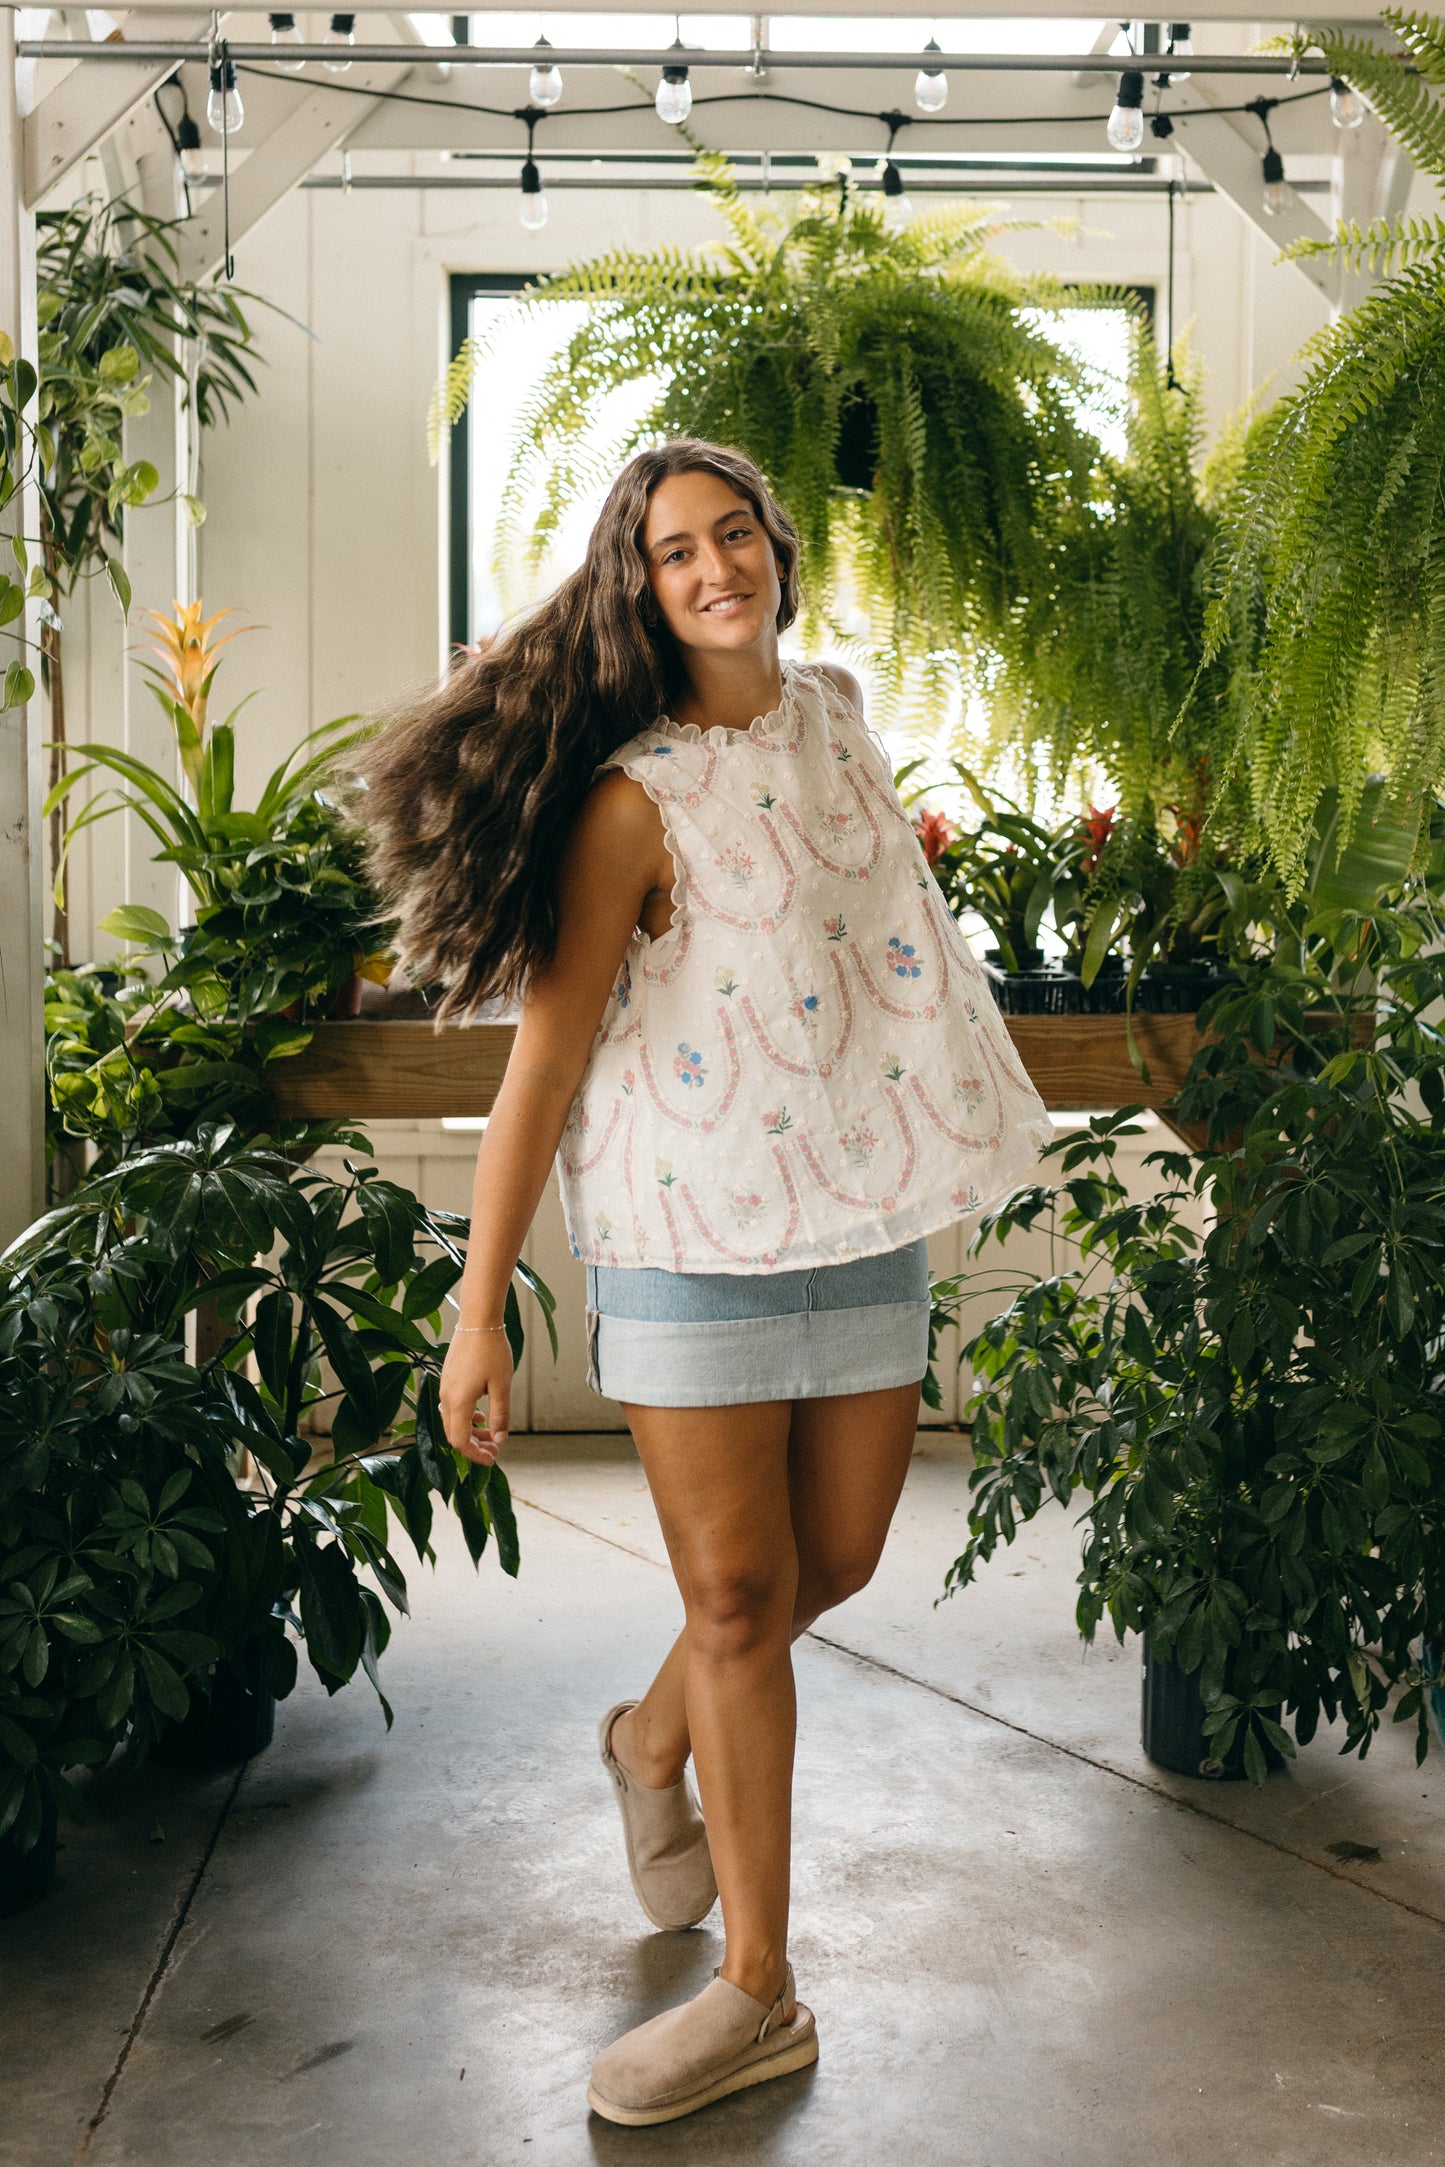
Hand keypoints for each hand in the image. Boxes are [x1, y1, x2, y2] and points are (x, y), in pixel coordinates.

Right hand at [439, 1327, 512, 1465]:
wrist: (478, 1320)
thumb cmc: (492, 1350)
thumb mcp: (502, 1386)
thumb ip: (500, 1415)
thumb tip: (499, 1440)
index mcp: (458, 1401)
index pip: (460, 1441)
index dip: (475, 1455)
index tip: (492, 1459)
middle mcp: (446, 1397)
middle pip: (454, 1434)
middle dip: (474, 1446)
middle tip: (494, 1450)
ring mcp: (445, 1387)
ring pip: (453, 1421)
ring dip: (471, 1432)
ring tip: (491, 1435)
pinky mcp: (447, 1379)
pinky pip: (452, 1408)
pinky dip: (466, 1418)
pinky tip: (481, 1416)